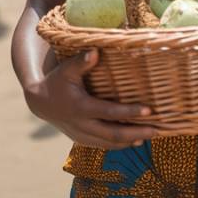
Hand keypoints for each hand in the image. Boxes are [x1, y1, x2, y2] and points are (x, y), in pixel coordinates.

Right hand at [24, 49, 157, 148]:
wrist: (40, 102)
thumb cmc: (57, 81)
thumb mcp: (66, 69)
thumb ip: (81, 62)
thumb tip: (96, 52)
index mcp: (81, 107)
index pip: (110, 113)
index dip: (130, 112)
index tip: (149, 110)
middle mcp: (82, 125)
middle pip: (113, 134)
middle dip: (137, 133)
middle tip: (157, 130)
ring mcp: (82, 135)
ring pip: (110, 144)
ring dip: (131, 141)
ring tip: (151, 135)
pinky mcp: (82, 140)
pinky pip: (104, 145)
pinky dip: (120, 144)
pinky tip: (135, 140)